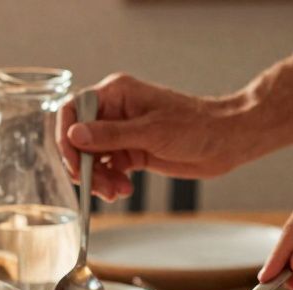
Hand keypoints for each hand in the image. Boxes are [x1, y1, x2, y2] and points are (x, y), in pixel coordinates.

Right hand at [56, 73, 255, 200]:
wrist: (225, 142)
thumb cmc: (195, 127)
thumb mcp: (150, 132)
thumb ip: (110, 135)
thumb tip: (74, 134)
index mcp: (115, 93)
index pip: (73, 110)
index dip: (67, 137)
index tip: (74, 163)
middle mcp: (114, 111)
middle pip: (79, 138)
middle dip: (84, 165)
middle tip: (95, 186)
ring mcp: (122, 133)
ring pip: (93, 158)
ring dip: (98, 178)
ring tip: (115, 193)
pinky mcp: (131, 152)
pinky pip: (109, 169)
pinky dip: (110, 182)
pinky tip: (123, 190)